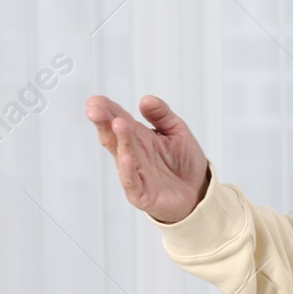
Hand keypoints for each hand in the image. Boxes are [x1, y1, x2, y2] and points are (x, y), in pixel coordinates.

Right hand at [85, 94, 209, 223]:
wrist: (199, 191)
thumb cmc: (184, 161)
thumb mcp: (177, 132)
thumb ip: (162, 116)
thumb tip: (146, 99)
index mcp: (138, 138)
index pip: (118, 120)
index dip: (107, 110)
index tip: (95, 100)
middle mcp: (132, 154)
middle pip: (114, 137)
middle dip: (104, 122)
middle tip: (94, 109)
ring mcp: (135, 174)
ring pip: (123, 156)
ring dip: (120, 140)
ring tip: (118, 123)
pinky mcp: (142, 194)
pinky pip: (132, 183)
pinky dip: (128, 171)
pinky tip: (127, 157)